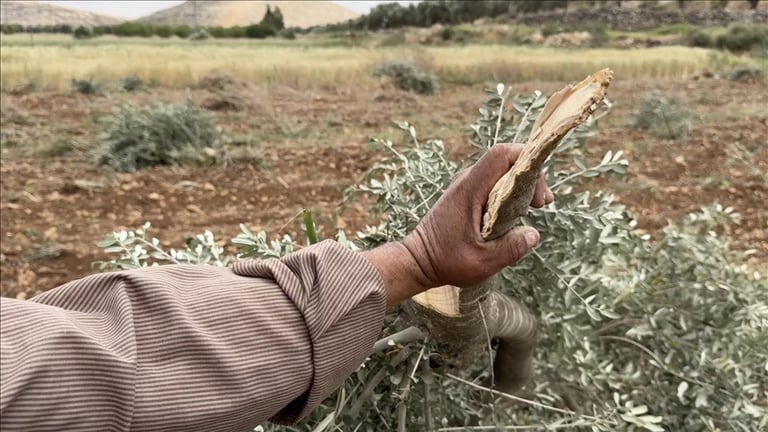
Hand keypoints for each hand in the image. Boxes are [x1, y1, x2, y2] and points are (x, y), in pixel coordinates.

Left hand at [363, 144, 552, 306]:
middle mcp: (467, 181)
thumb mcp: (481, 262)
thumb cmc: (445, 261)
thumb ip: (510, 248)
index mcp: (469, 190)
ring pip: (501, 170)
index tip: (540, 190)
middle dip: (530, 175)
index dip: (527, 160)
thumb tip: (533, 234)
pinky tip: (519, 211)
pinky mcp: (468, 195)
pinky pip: (494, 182)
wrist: (418, 260)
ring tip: (535, 207)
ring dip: (522, 184)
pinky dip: (510, 191)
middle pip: (506, 159)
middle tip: (541, 203)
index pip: (501, 155)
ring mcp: (466, 186)